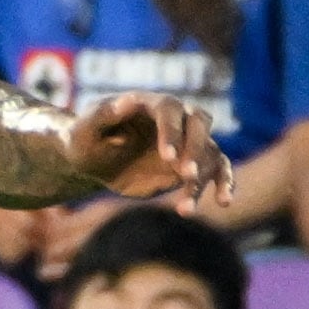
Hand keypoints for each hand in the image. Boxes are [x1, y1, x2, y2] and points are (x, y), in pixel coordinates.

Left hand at [68, 92, 234, 207]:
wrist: (94, 159)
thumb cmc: (85, 139)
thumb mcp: (84, 130)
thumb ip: (103, 115)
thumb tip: (126, 101)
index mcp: (151, 103)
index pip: (169, 111)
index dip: (172, 132)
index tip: (168, 157)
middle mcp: (177, 118)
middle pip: (200, 126)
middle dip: (196, 151)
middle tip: (187, 176)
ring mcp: (188, 140)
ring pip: (211, 151)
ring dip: (207, 177)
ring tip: (188, 207)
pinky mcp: (192, 162)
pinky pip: (217, 170)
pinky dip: (223, 184)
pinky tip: (223, 202)